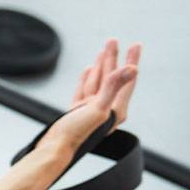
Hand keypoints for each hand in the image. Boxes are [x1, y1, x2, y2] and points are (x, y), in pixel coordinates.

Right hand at [41, 38, 140, 154]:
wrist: (54, 149)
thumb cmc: (77, 133)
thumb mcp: (98, 107)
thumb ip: (114, 86)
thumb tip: (133, 69)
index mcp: (115, 109)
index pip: (126, 80)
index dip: (131, 61)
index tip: (135, 45)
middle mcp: (105, 109)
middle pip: (112, 78)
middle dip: (113, 58)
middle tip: (113, 41)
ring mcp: (90, 110)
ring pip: (97, 82)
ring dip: (100, 66)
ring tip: (103, 51)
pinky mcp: (77, 112)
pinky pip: (84, 90)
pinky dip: (86, 78)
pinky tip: (88, 70)